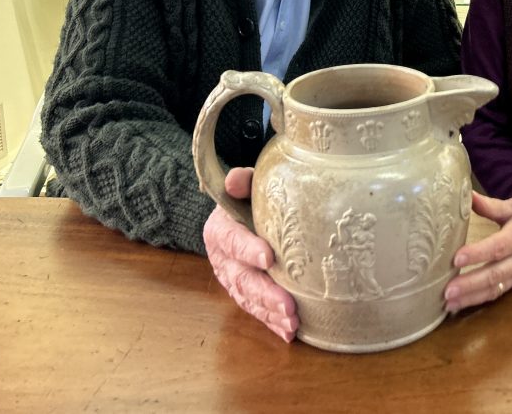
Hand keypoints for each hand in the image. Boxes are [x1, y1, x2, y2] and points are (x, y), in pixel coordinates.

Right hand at [203, 167, 298, 341]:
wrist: (238, 214)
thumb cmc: (248, 200)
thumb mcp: (244, 187)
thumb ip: (242, 183)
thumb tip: (236, 180)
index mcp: (219, 231)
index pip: (232, 240)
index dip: (248, 249)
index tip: (268, 258)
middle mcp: (222, 259)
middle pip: (241, 278)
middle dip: (265, 293)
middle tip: (288, 304)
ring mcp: (232, 280)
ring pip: (248, 299)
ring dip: (269, 313)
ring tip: (292, 321)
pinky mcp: (243, 294)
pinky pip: (256, 311)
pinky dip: (271, 322)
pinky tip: (289, 331)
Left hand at [443, 191, 511, 313]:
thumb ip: (491, 205)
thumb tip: (467, 195)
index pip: (497, 247)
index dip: (477, 254)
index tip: (457, 259)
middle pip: (494, 274)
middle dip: (470, 284)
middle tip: (447, 291)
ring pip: (494, 288)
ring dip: (471, 297)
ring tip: (449, 303)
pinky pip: (497, 293)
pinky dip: (478, 300)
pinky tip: (460, 303)